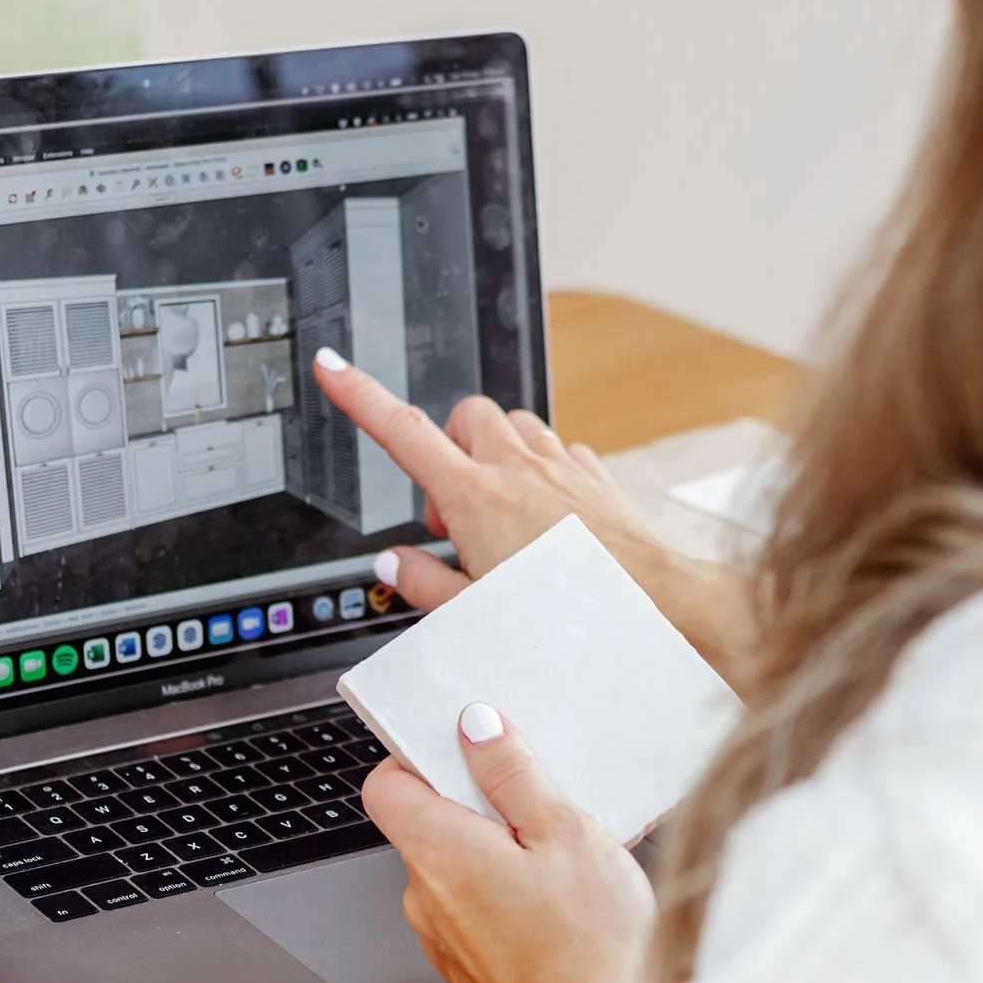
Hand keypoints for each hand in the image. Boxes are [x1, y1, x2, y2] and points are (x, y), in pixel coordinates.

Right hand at [313, 350, 760, 691]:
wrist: (650, 605)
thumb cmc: (562, 616)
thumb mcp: (472, 613)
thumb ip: (424, 583)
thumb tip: (393, 563)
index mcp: (474, 497)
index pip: (400, 431)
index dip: (359, 395)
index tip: (333, 366)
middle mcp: (516, 467)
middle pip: (462, 416)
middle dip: (446, 445)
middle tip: (449, 511)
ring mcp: (559, 465)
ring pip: (512, 425)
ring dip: (494, 454)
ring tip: (496, 512)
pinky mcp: (594, 474)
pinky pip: (558, 449)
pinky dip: (542, 470)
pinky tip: (545, 513)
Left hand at [362, 705, 659, 982]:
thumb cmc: (591, 945)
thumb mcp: (565, 831)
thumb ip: (512, 774)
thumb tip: (476, 726)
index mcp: (438, 853)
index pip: (386, 785)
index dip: (420, 758)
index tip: (468, 749)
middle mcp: (425, 897)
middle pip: (428, 825)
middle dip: (479, 807)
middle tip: (541, 807)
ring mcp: (443, 938)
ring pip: (457, 869)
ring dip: (498, 854)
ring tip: (561, 862)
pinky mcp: (470, 968)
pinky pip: (476, 910)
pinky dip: (507, 896)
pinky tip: (559, 905)